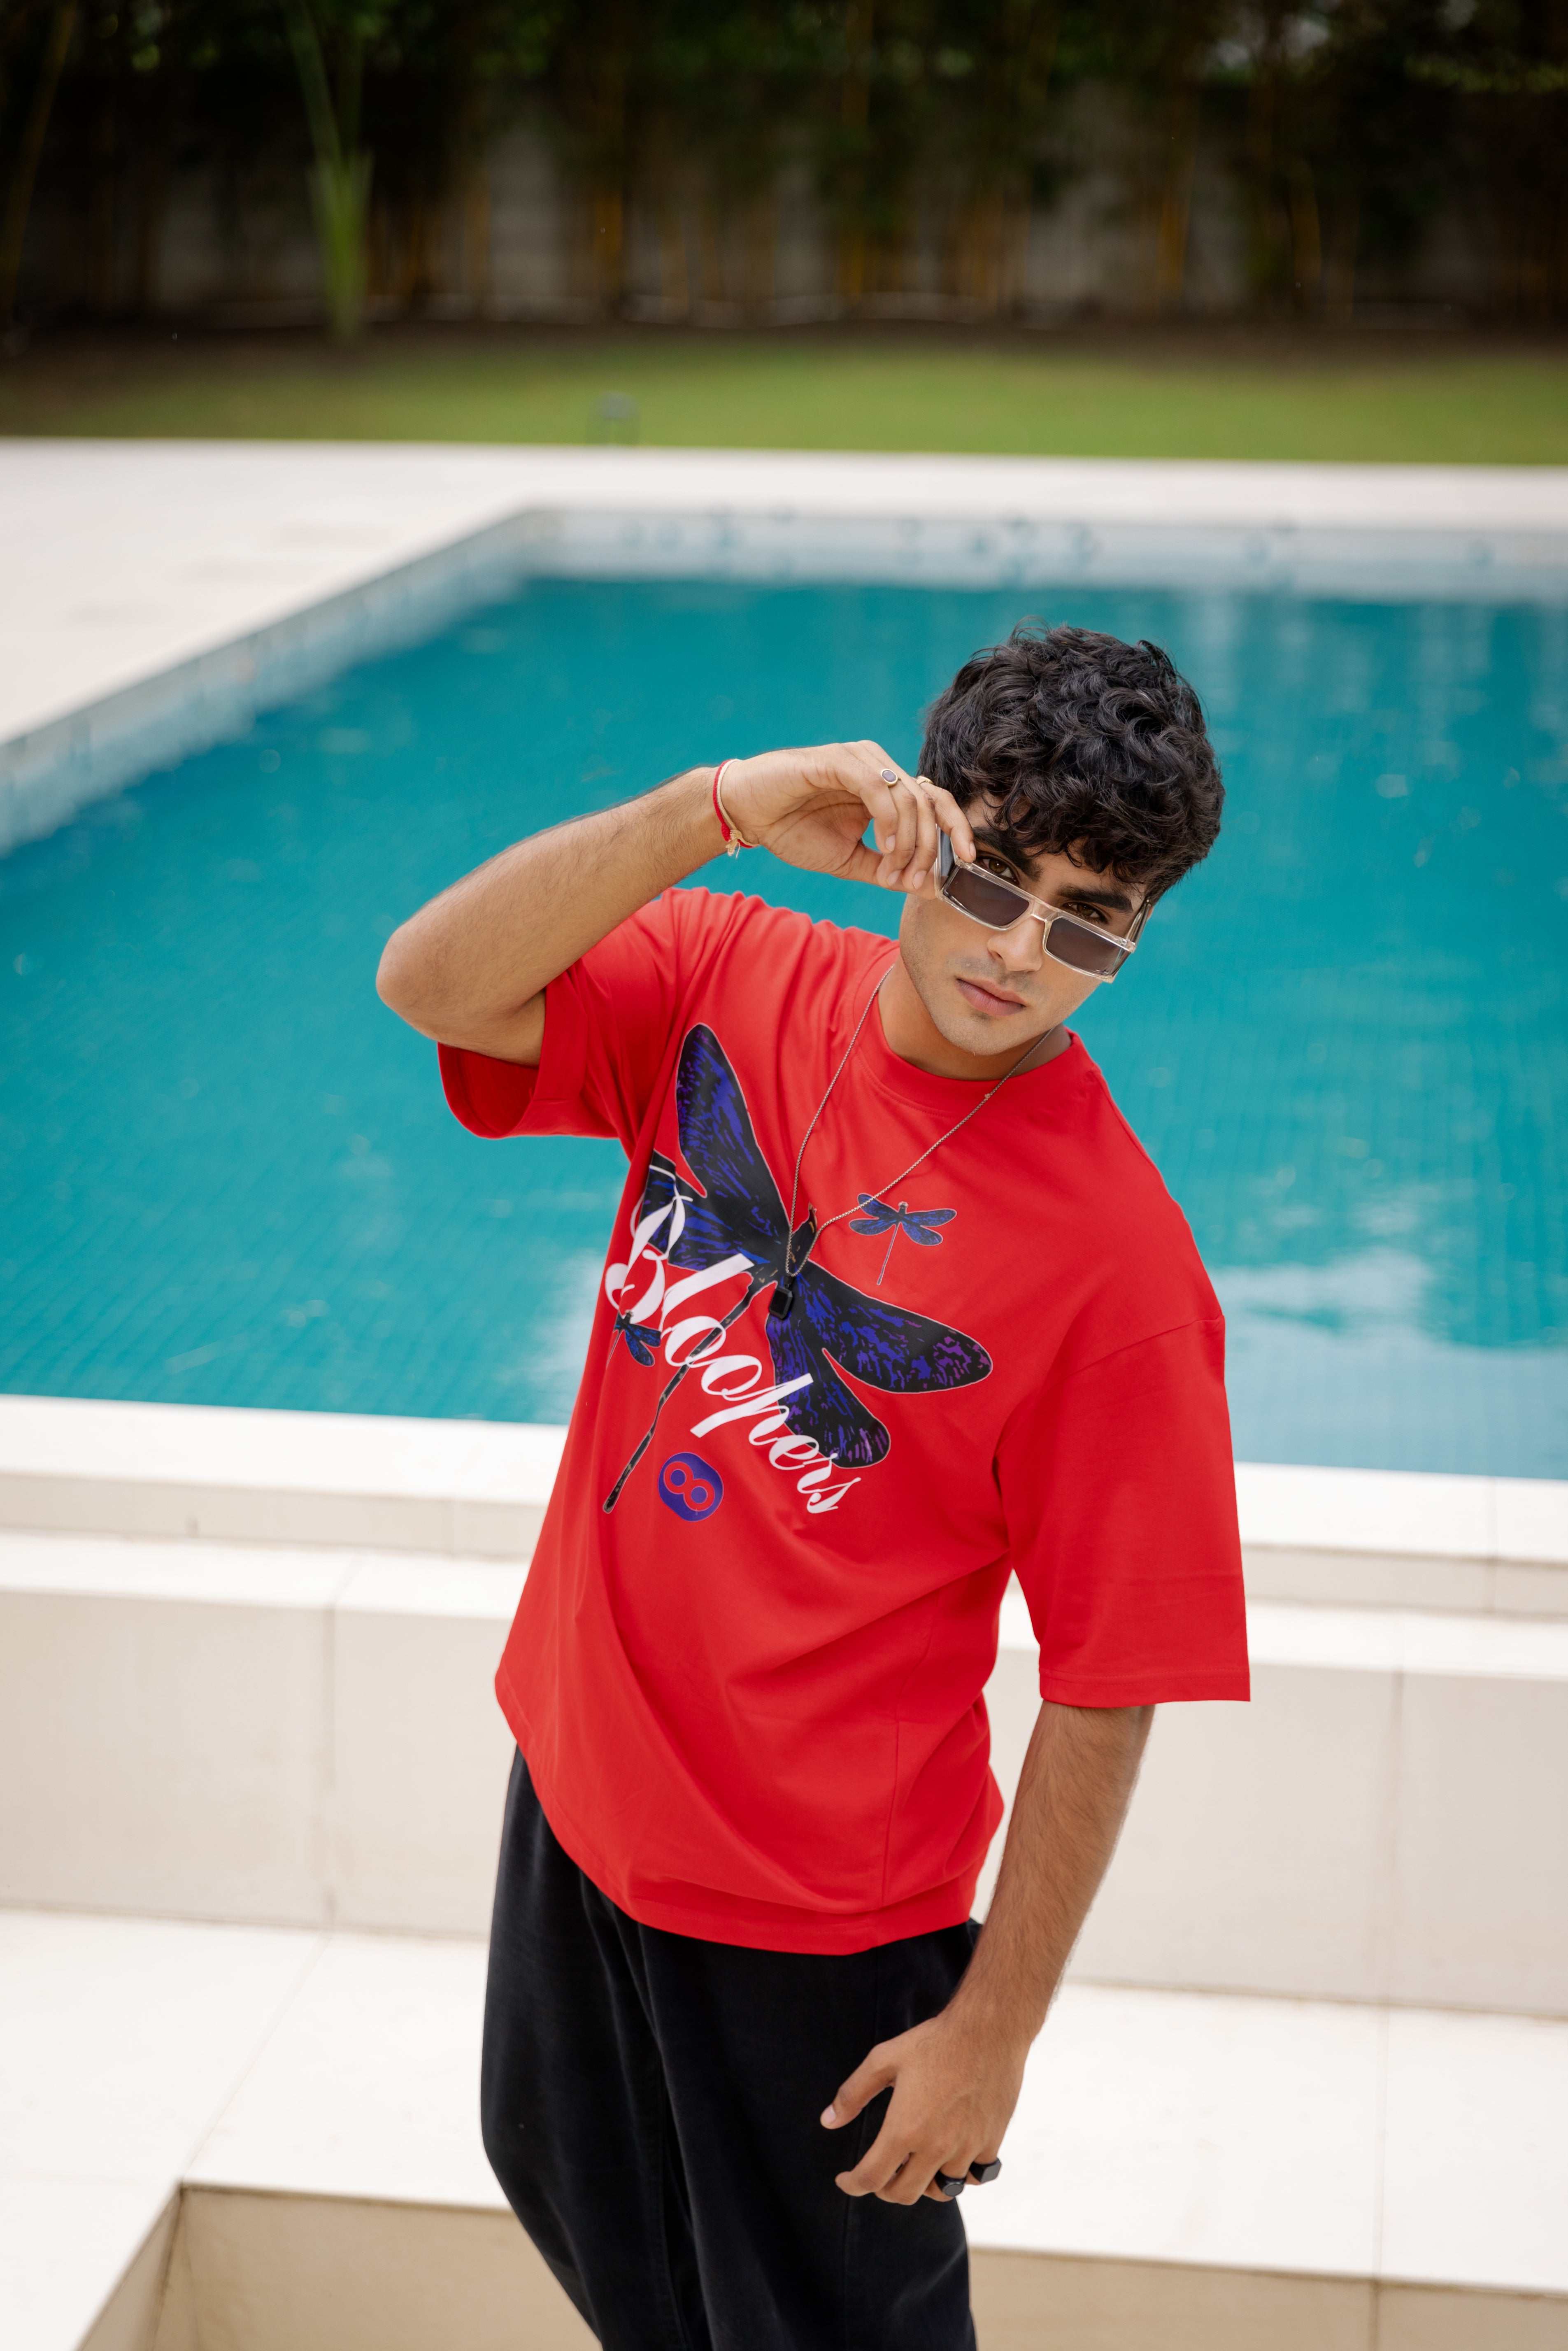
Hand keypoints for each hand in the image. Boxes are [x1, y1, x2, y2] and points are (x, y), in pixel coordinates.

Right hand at [718, 744, 975, 897]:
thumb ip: (886, 870)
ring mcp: (861, 760)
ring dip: (908, 842)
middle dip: (930, 848)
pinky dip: (888, 820)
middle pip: (930, 802)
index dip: (957, 829)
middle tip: (914, 881)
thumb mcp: (849, 860)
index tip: (967, 863)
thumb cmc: (793, 830)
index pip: (936, 801)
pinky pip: (878, 788)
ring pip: (908, 797)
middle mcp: (880, 768)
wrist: (748, 813)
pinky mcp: (838, 760)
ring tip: (893, 871)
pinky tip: (882, 847)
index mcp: (886, 788)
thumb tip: (927, 887)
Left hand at [820, 2010, 1023, 2205]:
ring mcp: (966, 2148)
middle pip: (903, 2194)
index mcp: (905, 2128)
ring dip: (922, 2183)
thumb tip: (828, 2121)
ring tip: (914, 2163)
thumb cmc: (934, 2042)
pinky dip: (959, 2175)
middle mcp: (936, 2146)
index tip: (846, 2180)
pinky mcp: (991, 2143)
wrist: (987, 2030)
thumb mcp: (883, 2059)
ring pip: (941, 2191)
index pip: (872, 2178)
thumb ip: (853, 2094)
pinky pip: (973, 2178)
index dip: (852, 2185)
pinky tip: (950, 2156)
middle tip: (879, 2172)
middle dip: (884, 2188)